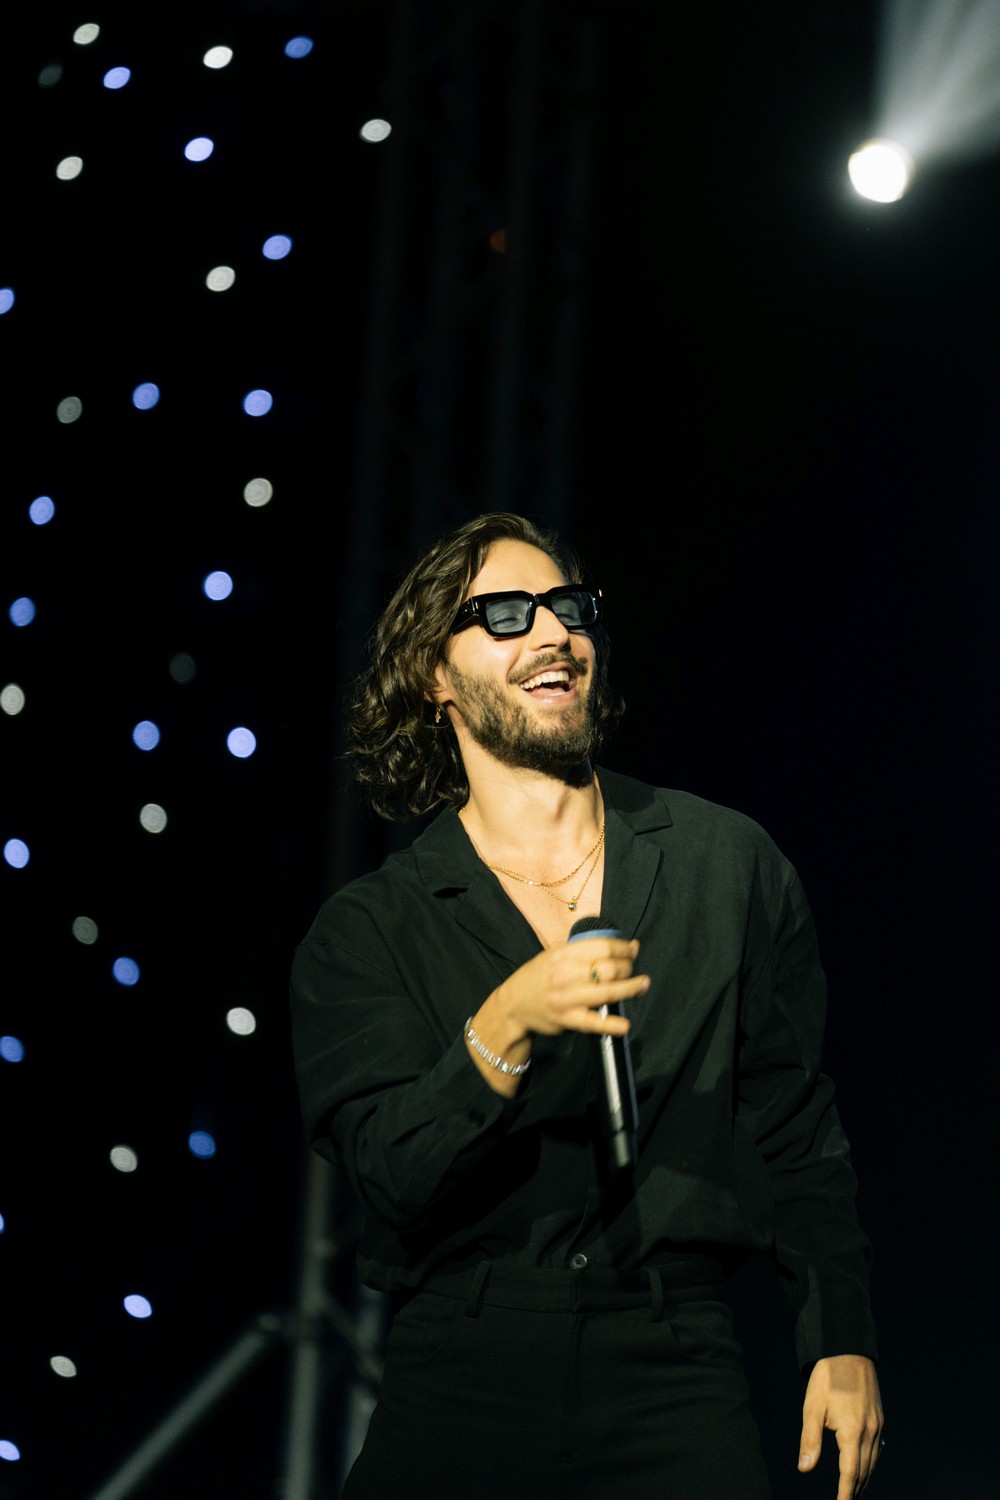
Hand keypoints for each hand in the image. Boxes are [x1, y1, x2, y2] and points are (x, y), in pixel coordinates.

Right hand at [465, 937, 648, 1093]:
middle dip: (627, 967)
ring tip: (643, 984)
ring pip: (606, 992)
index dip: (622, 947)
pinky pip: (592, 1022)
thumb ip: (580, 950)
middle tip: (633, 968)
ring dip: (629, 988)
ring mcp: (566, 998)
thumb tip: (615, 944)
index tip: (633, 949)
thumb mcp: (553, 955)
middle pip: (607, 968)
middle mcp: (565, 974)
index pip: (601, 946)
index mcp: (562, 954)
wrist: (512, 1005)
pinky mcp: (567, 1019)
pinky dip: (610, 1024)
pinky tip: (625, 1025)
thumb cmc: (537, 977)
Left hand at [798, 1354, 882, 1496]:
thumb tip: (804, 1468)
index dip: (846, 1493)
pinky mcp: (879, 1417)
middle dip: (855, 1490)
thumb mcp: (812, 1407)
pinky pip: (877, 1448)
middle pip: (864, 1470)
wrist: (848, 1350)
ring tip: (853, 1491)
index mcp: (852, 1431)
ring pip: (873, 1461)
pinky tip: (863, 1466)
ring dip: (863, 1478)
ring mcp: (877, 1424)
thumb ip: (810, 1440)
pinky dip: (870, 1463)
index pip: (850, 1473)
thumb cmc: (827, 1378)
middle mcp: (870, 1431)